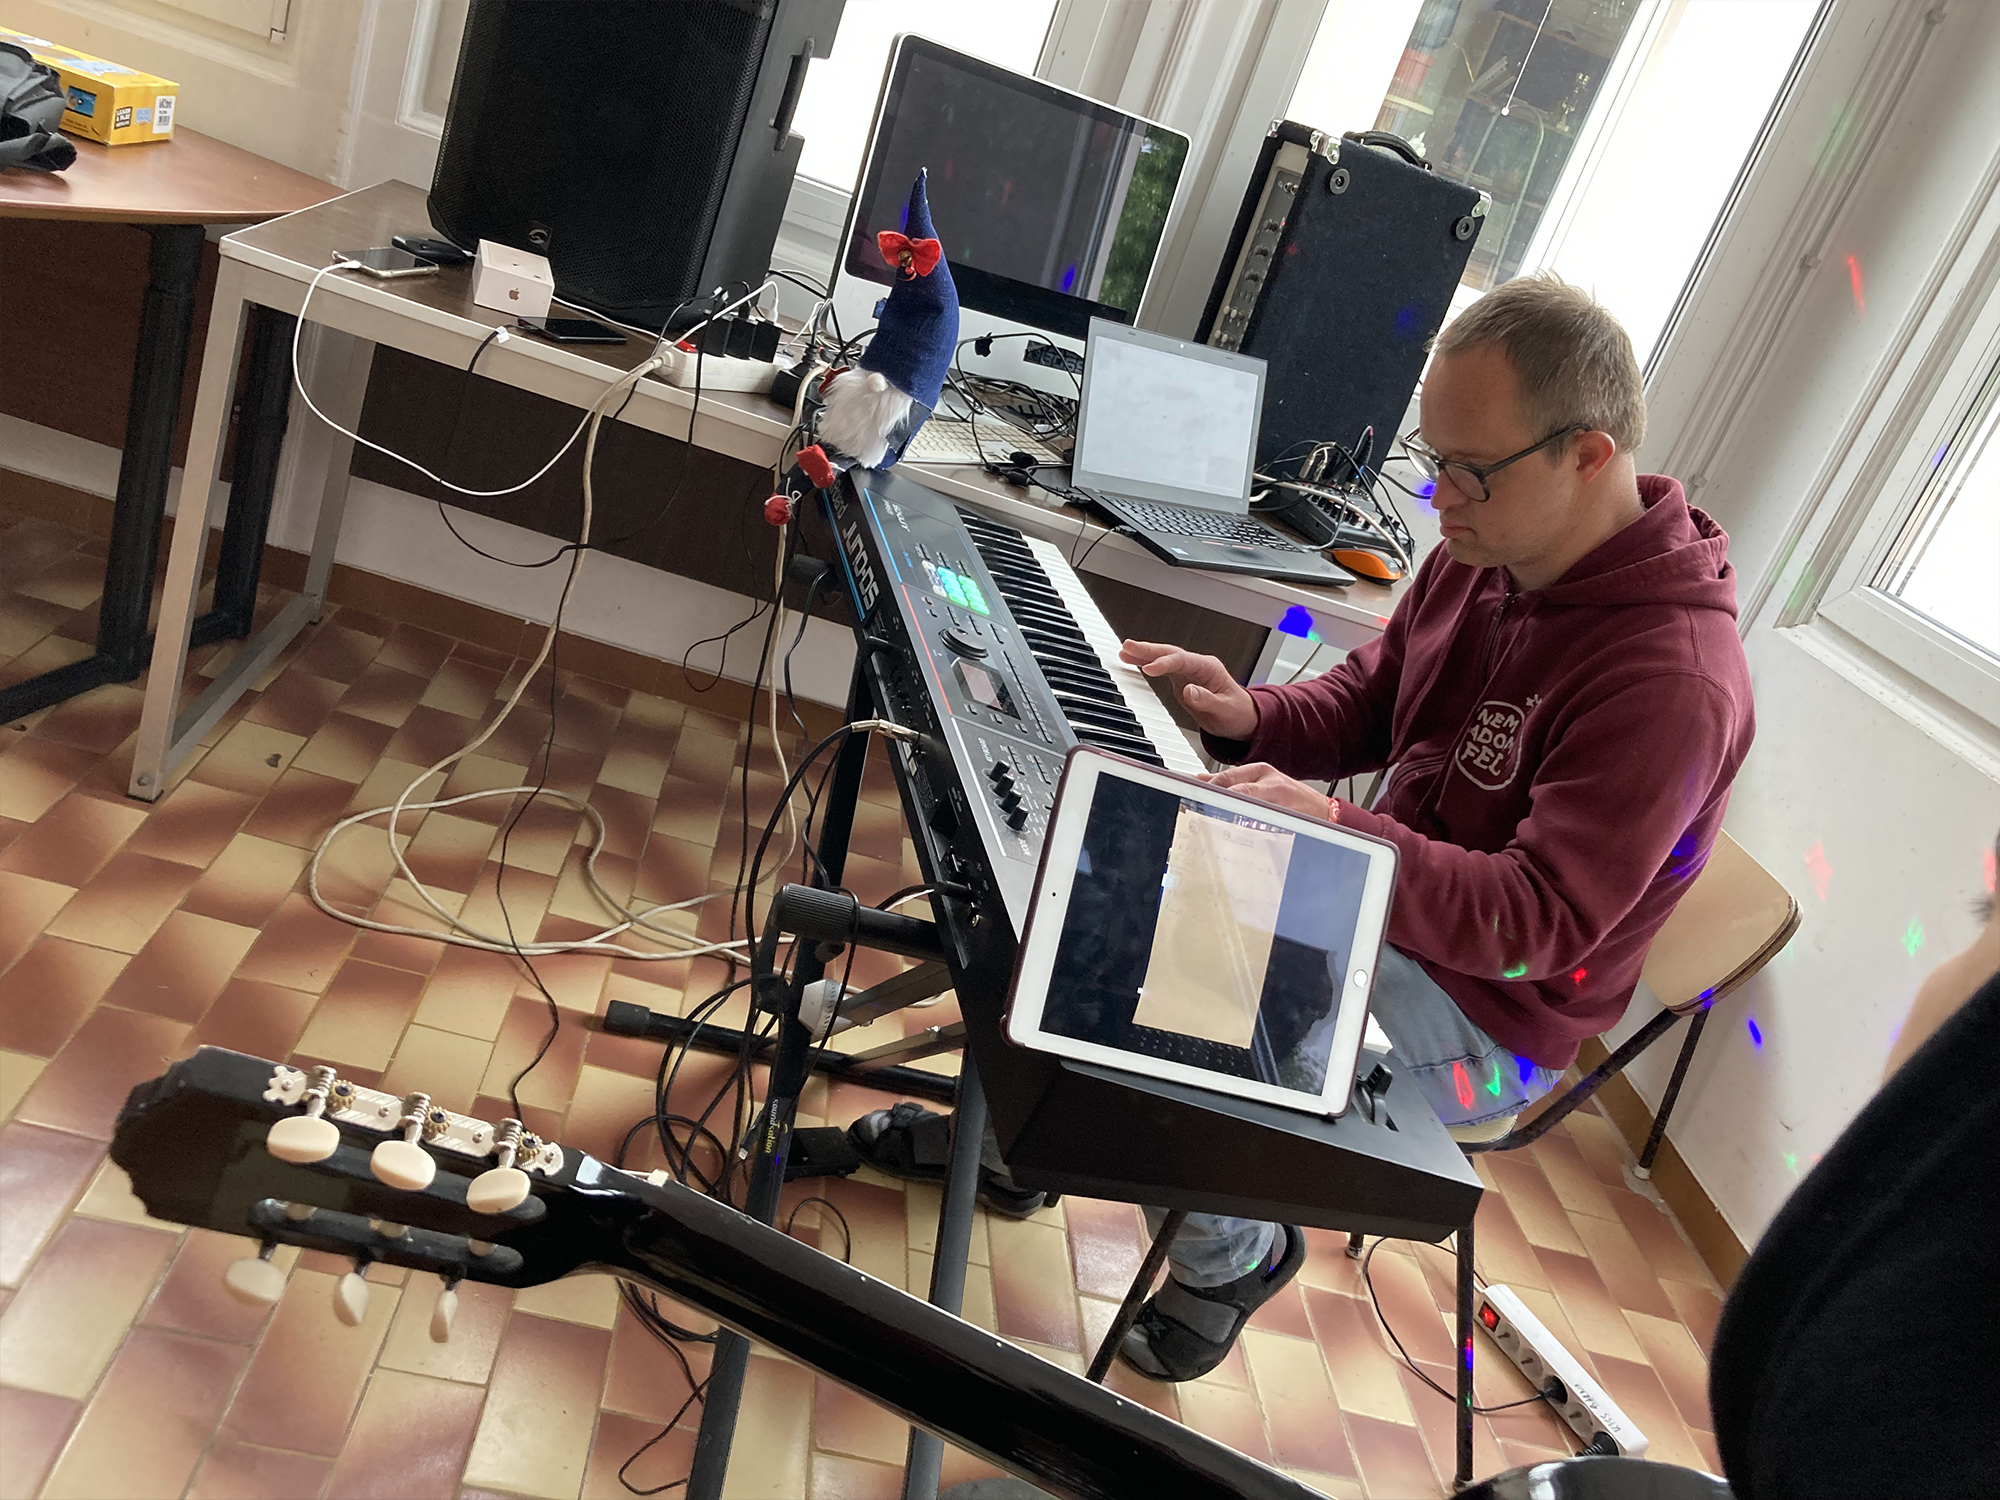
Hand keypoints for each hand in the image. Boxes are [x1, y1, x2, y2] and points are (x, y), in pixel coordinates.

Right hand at [1120, 639, 1258, 740]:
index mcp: (1209, 668)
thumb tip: (1189, 691)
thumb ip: (1206, 700)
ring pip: (1163, 658)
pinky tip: (1133, 662)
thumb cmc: (1236, 713)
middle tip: (1128, 646)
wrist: (1240, 719)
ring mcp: (1188, 673)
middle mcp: (1197, 666)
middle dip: (1148, 650)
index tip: (1149, 669)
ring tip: (1124, 651)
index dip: (1164, 664)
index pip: (1182, 661)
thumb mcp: (1225, 709)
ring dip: (1144, 654)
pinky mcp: (1181, 681)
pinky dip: (1146, 664)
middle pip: (1170, 653)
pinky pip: (1161, 669)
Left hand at [1201, 763, 1331, 820]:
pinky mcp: (1286, 818)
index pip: (1227, 776)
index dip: (1207, 788)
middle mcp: (1269, 782)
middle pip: (1235, 789)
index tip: (1191, 796)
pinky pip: (1261, 824)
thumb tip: (1202, 780)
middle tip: (1197, 812)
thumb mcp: (1261, 782)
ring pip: (1247, 805)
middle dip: (1214, 800)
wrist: (1324, 812)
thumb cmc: (1291, 799)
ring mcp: (1279, 800)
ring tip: (1210, 823)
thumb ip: (1233, 781)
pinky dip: (1246, 829)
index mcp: (1261, 770)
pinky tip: (1235, 835)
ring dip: (1227, 814)